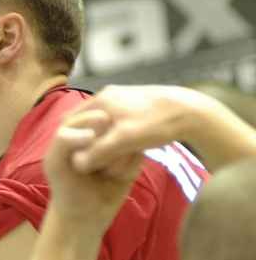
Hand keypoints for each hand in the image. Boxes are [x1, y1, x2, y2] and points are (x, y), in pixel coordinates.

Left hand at [44, 108, 142, 228]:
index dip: (91, 136)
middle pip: (117, 125)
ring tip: (103, 173)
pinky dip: (127, 170)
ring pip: (130, 139)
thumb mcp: (56, 163)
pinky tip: (116, 178)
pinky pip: (139, 155)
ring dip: (116, 162)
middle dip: (106, 151)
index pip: (95, 114)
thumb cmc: (66, 185)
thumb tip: (98, 123)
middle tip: (93, 168)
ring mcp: (119, 140)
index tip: (79, 158)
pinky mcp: (134, 155)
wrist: (86, 213)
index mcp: (78, 123)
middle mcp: (100, 128)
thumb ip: (65, 139)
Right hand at [69, 85, 204, 172]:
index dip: (68, 140)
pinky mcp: (136, 103)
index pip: (70, 120)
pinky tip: (121, 147)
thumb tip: (77, 165)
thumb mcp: (124, 141)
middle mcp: (109, 94)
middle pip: (84, 120)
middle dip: (82, 140)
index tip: (70, 160)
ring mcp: (123, 97)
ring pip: (99, 121)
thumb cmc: (155, 124)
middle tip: (84, 161)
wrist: (191, 111)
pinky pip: (114, 120)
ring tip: (101, 157)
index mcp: (101, 99)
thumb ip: (99, 152)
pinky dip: (112, 133)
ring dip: (98, 137)